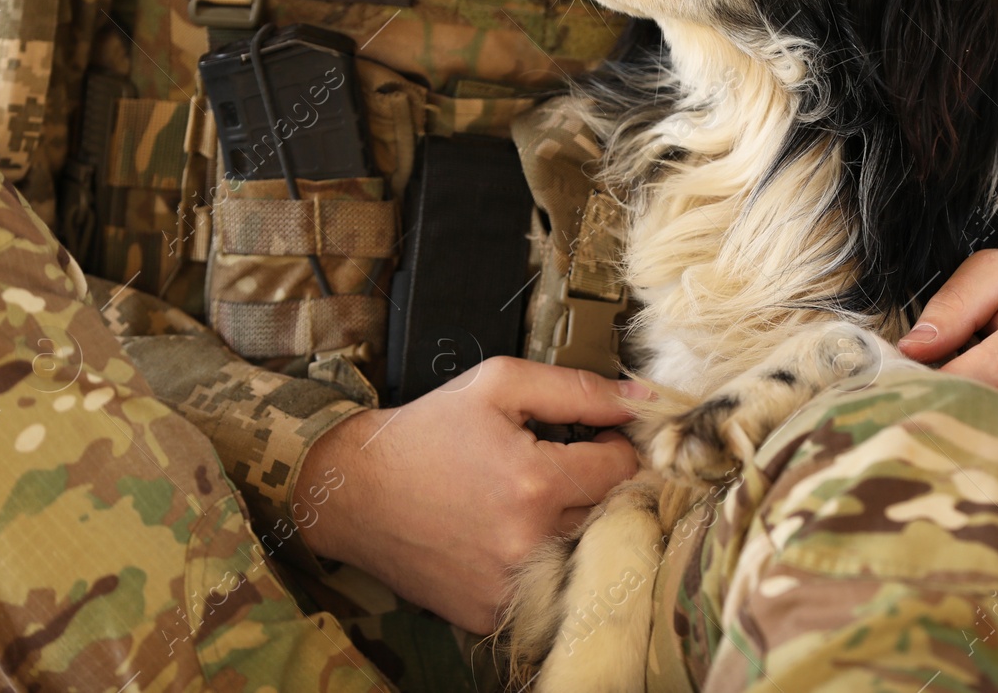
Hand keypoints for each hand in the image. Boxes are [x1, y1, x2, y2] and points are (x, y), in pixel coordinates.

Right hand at [295, 357, 639, 633]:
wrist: (355, 491)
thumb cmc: (426, 432)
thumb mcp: (499, 385)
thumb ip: (578, 390)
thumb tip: (642, 401)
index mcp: (535, 482)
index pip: (622, 468)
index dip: (611, 444)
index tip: (591, 438)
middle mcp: (528, 541)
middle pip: (608, 512)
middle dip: (593, 485)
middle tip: (558, 467)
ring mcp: (510, 584)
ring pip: (582, 552)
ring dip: (572, 524)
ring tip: (533, 500)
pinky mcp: (491, 613)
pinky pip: (547, 585)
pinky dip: (540, 560)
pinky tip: (509, 533)